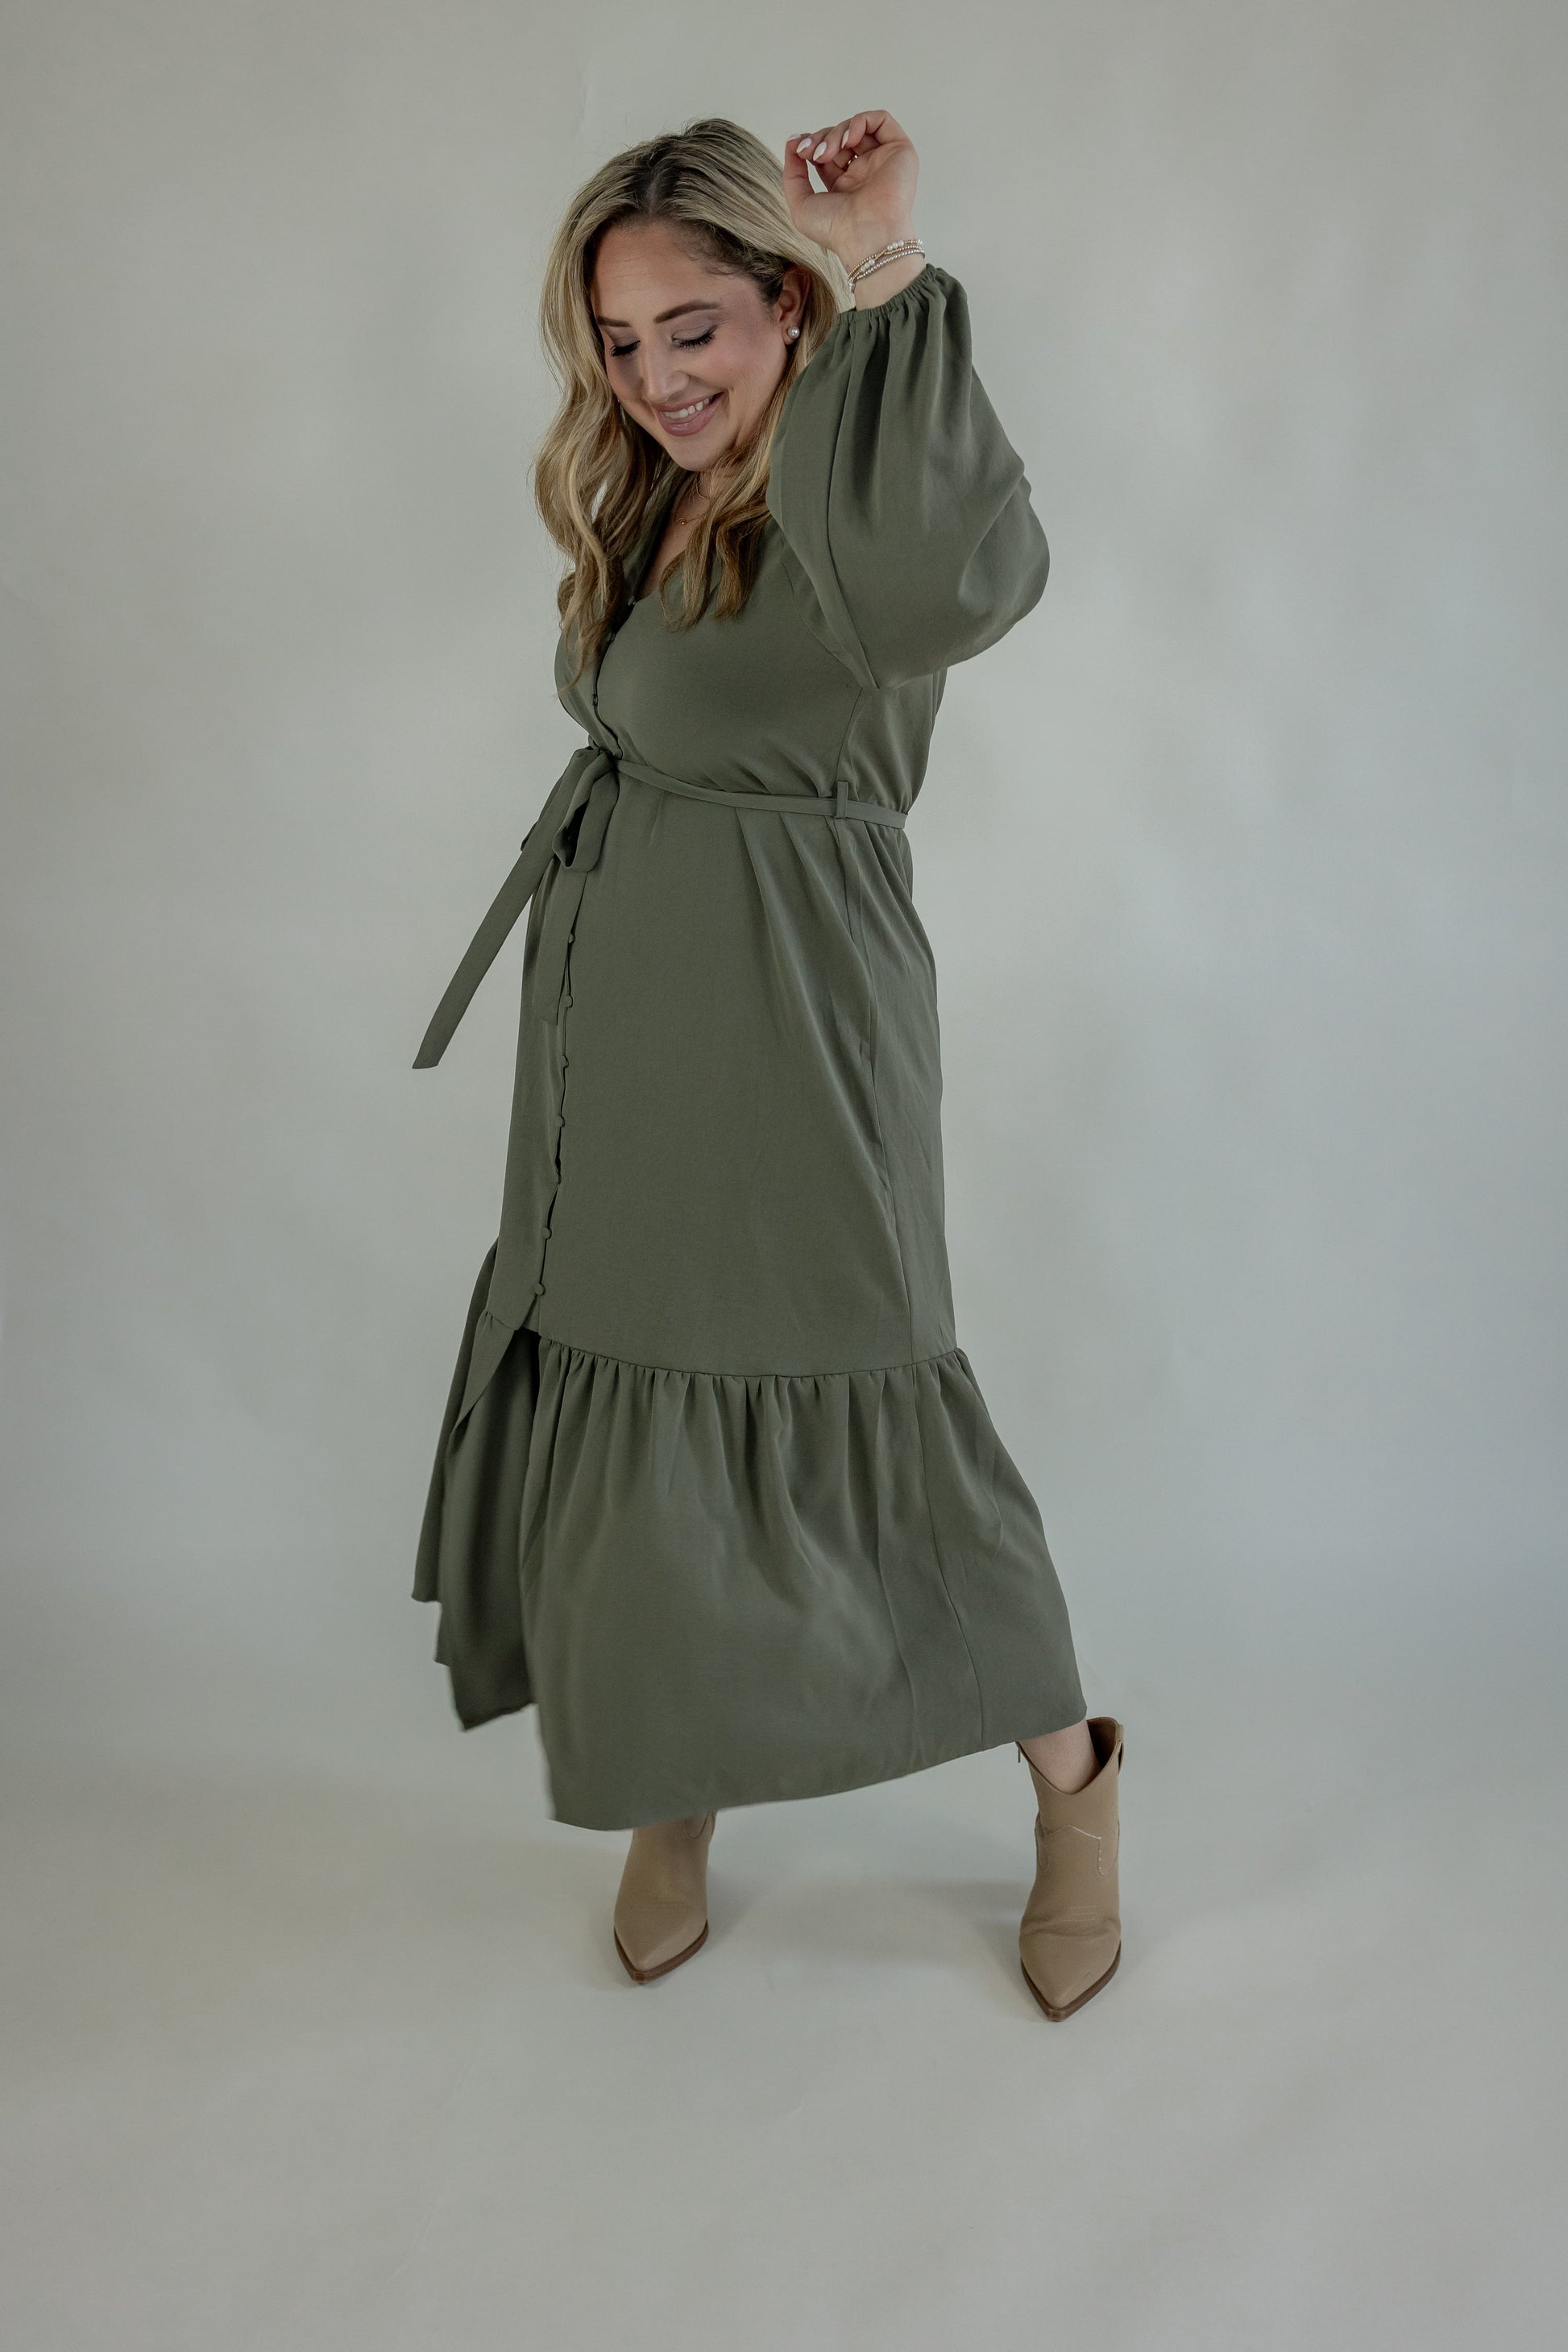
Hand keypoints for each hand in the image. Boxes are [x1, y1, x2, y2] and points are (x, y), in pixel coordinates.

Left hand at [782, 110, 918, 272]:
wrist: (867, 237)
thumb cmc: (836, 231)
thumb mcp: (801, 205)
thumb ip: (792, 174)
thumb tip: (792, 142)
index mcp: (844, 185)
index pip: (827, 152)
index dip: (811, 144)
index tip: (800, 149)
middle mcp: (864, 172)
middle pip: (840, 138)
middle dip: (821, 138)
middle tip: (813, 153)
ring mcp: (882, 161)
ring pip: (858, 127)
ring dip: (837, 131)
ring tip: (829, 151)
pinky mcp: (899, 151)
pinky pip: (882, 120)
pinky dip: (861, 121)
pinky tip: (849, 139)